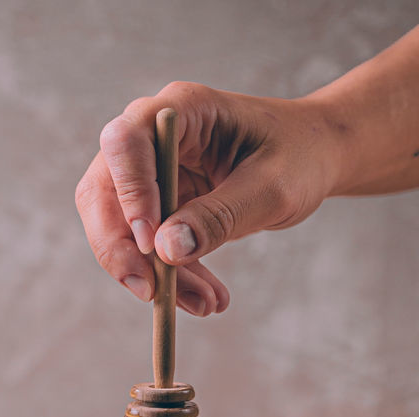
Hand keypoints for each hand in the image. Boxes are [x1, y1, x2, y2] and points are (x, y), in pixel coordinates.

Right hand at [75, 83, 342, 314]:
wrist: (314, 159)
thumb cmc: (300, 156)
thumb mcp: (271, 189)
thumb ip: (219, 217)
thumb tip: (165, 250)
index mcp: (183, 110)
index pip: (126, 143)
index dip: (128, 193)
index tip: (149, 241)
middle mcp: (154, 137)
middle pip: (104, 193)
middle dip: (123, 251)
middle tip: (153, 294)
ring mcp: (151, 173)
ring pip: (121, 231)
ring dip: (153, 275)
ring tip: (205, 304)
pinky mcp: (159, 206)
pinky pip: (146, 250)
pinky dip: (171, 280)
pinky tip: (205, 300)